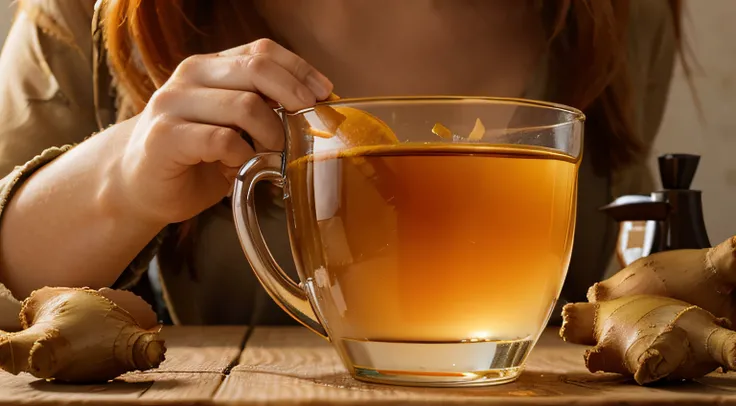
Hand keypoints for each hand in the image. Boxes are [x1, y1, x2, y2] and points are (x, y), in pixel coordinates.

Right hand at [114, 39, 332, 223]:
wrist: (138, 185)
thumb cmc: (195, 156)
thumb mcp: (233, 125)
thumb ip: (263, 109)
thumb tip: (317, 110)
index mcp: (210, 67)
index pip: (262, 51)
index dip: (300, 70)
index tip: (325, 94)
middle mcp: (190, 76)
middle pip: (257, 70)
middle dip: (294, 97)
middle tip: (308, 126)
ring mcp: (173, 104)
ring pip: (244, 106)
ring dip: (271, 136)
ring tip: (271, 156)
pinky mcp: (165, 137)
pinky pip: (222, 140)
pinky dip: (243, 157)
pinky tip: (239, 168)